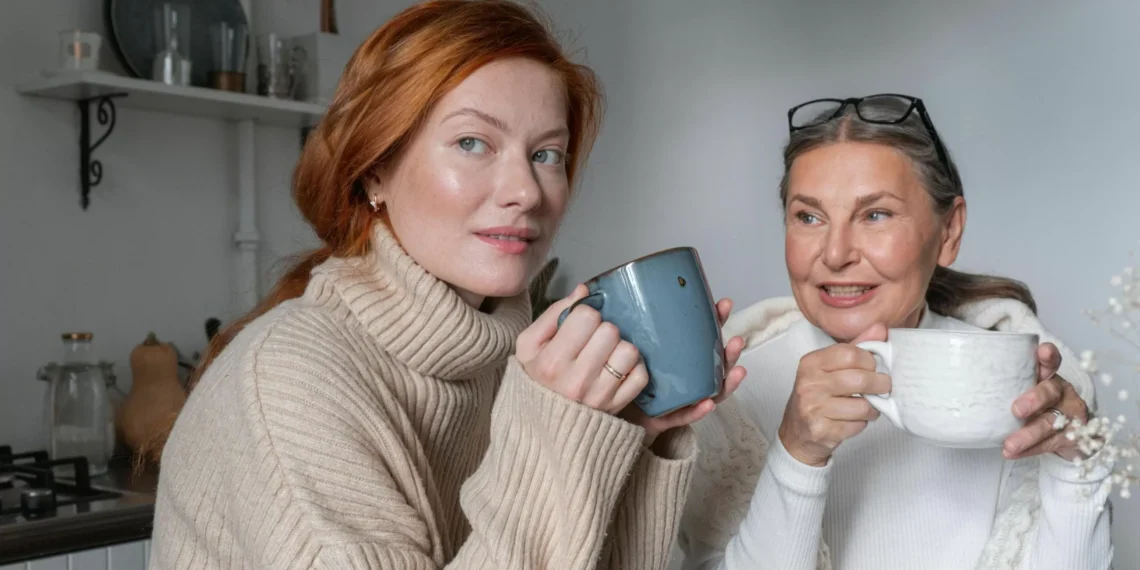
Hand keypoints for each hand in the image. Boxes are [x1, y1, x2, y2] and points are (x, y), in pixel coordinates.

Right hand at [516, 284, 649, 414]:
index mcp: (552, 362)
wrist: (543, 424)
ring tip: (606, 354)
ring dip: (620, 348)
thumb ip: (554, 313)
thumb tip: (584, 290)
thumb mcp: (529, 345)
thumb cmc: (537, 378)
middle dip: (603, 330)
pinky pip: (641, 375)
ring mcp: (600, 396)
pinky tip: (618, 368)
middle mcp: (577, 380)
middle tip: (593, 341)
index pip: (587, 316)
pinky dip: (633, 368)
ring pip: (629, 351)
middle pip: (610, 331)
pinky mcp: (617, 406)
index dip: (584, 316)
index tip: (578, 327)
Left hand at [620, 298, 748, 446]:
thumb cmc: (626, 370)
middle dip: (730, 353)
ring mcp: (682, 399)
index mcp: (681, 357)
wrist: (612, 406)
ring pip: (711, 391)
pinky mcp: (668, 417)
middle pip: (715, 365)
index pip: (703, 337)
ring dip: (726, 381)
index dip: (716, 321)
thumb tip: (610, 287)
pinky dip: (698, 410)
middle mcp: (687, 378)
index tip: (724, 304)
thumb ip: (635, 323)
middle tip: (737, 341)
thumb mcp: (633, 343)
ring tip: (737, 370)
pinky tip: (708, 403)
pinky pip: (686, 415)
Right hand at [777, 324, 890, 466]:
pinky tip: (853, 420)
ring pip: (862, 406)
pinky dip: (861, 424)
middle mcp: (808, 383)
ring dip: (872, 408)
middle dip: (880, 384)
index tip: (872, 367)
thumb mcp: (830, 367)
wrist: (797, 432)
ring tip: (867, 406)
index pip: (851, 354)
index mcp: (811, 363)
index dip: (869, 361)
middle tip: (883, 387)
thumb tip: (880, 328)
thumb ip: (855, 347)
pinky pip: (856, 425)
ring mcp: (813, 408)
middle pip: (860, 379)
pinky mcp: (821, 430)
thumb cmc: (817, 395)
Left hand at [1002, 342, 1088, 460]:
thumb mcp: (1025, 393)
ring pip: (1051, 423)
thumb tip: (959, 385)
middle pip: (1051, 392)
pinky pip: (1050, 444)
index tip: (1042, 351)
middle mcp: (1062, 393)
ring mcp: (1070, 415)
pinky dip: (1030, 449)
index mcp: (1049, 378)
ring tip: (1010, 444)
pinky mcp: (1073, 437)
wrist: (1071, 436)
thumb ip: (1005, 387)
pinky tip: (1012, 452)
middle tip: (1016, 410)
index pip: (1051, 362)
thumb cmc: (1038, 408)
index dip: (1048, 356)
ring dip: (1028, 434)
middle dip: (1034, 399)